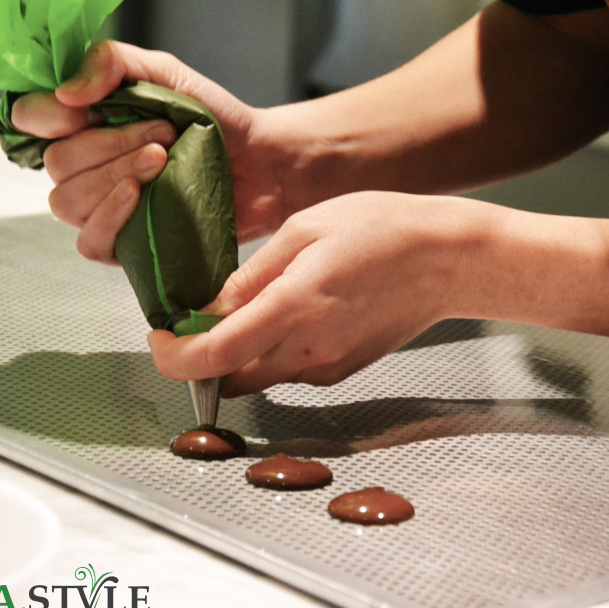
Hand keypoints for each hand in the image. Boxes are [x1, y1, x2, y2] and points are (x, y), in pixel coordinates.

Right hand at [10, 41, 283, 262]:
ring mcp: (101, 209)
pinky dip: (109, 217)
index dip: (47, 117)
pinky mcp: (124, 245)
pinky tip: (139, 195)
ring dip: (114, 176)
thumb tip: (64, 91)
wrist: (261, 163)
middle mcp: (84, 167)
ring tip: (162, 159)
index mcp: (83, 123)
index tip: (84, 110)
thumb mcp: (164, 72)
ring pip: (68, 202)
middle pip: (56, 163)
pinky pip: (90, 242)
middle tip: (160, 133)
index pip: (30, 120)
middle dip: (108, 144)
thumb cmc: (214, 119)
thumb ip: (111, 63)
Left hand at [147, 192, 487, 395]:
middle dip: (202, 355)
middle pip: (228, 377)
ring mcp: (328, 365)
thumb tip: (207, 307)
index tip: (162, 338)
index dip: (174, 357)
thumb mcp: (303, 231)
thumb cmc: (382, 230)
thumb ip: (250, 276)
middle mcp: (309, 348)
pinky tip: (294, 310)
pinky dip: (273, 350)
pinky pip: (289, 370)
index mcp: (294, 306)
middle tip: (200, 317)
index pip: (214, 357)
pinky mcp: (342, 370)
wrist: (446, 259)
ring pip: (257, 376)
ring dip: (239, 352)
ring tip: (256, 302)